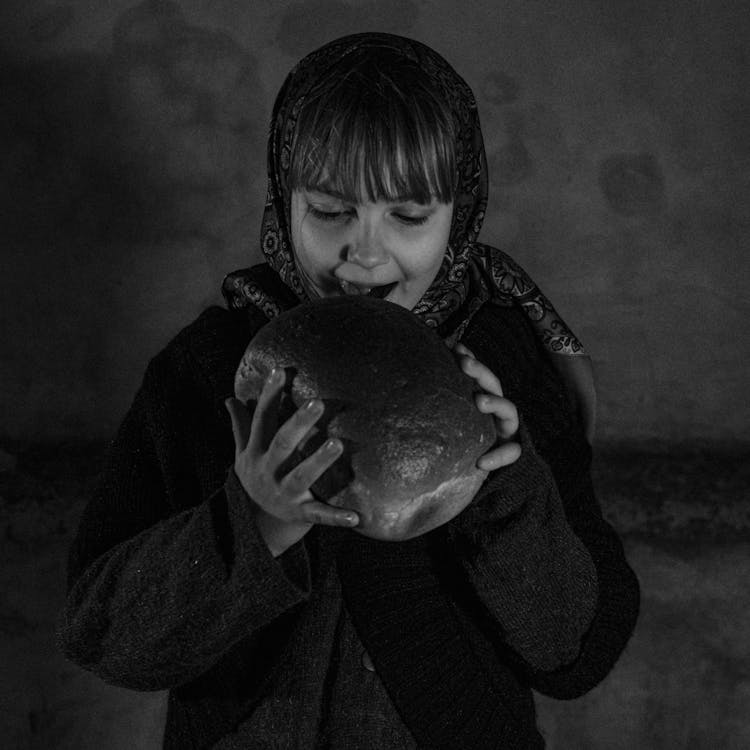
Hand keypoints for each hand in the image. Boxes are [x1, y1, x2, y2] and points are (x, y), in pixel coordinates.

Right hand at [225, 367, 358, 556]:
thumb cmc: (257, 479)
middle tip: (317, 402)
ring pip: (302, 476)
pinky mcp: (301, 514)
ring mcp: (285, 493)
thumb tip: (229, 398)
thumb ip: (241, 427)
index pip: (262, 419)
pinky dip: (336, 517)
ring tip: (338, 444)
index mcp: (257, 453)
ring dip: (319, 461)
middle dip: (298, 424)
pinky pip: (319, 515)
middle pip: (283, 444)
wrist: (256, 526)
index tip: (280, 371)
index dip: (270, 396)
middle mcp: (269, 471)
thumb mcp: (243, 455)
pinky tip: (356, 517)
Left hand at [453, 343, 520, 470]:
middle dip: (480, 372)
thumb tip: (414, 379)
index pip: (479, 375)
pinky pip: (510, 452)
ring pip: (509, 411)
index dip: (471, 360)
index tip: (456, 348)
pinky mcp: (512, 450)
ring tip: (479, 401)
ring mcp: (507, 429)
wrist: (474, 470)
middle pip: (493, 385)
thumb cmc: (460, 443)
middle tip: (464, 364)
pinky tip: (481, 462)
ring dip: (495, 402)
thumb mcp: (451, 423)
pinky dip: (498, 456)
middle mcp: (497, 411)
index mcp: (483, 399)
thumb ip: (442, 405)